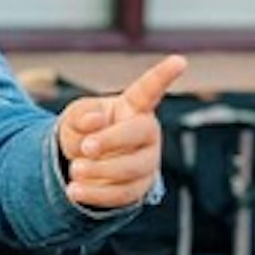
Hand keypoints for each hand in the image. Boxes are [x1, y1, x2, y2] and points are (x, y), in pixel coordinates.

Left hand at [57, 54, 187, 208]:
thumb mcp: (75, 117)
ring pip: (132, 168)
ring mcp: (147, 161)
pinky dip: (96, 194)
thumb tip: (95, 121)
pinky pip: (123, 194)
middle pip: (140, 133)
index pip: (149, 89)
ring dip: (100, 170)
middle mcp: (146, 133)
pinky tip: (75, 190)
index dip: (163, 75)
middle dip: (111, 140)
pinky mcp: (139, 188)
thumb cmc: (84, 132)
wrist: (81, 165)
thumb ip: (82, 114)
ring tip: (75, 169)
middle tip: (86, 147)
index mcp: (133, 108)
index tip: (179, 60)